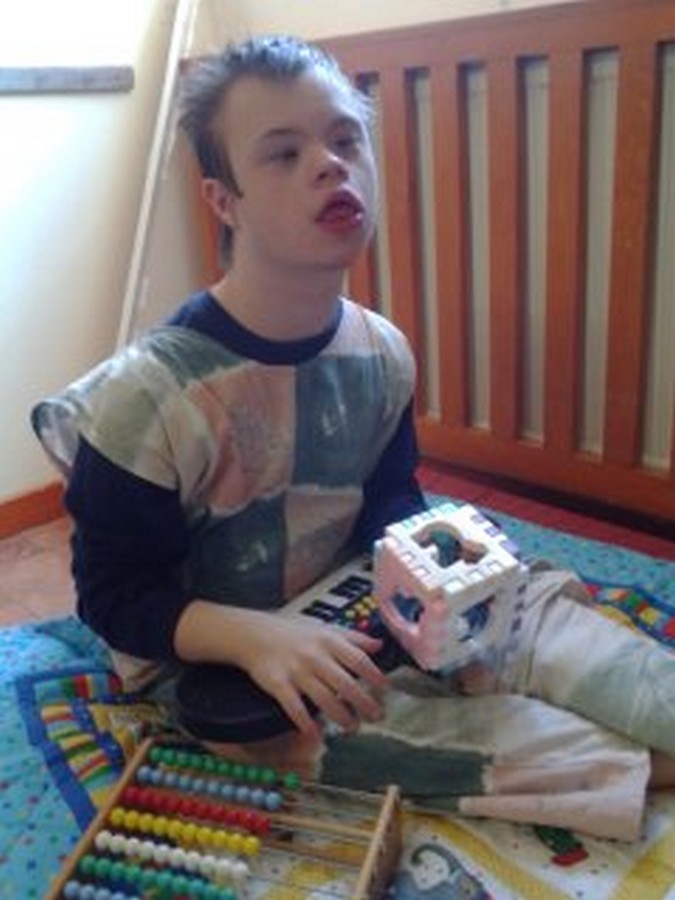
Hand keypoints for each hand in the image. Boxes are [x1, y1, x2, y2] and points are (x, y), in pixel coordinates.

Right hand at [240, 615, 388, 736]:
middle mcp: (315, 656)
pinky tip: (315, 734)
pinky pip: (294, 707)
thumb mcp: (325, 628)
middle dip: (363, 702)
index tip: (385, 689)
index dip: (374, 675)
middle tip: (377, 716)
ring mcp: (297, 671)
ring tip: (353, 728)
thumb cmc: (293, 633)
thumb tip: (380, 645)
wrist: (254, 634)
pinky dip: (306, 722)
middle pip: (345, 683)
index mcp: (329, 641)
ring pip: (324, 698)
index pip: (358, 659)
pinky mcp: (278, 684)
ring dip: (341, 716)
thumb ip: (354, 638)